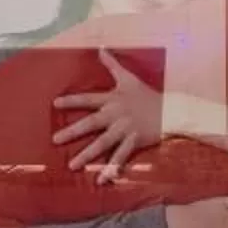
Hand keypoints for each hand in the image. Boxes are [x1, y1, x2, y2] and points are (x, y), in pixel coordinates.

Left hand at [50, 49, 160, 178]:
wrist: (173, 110)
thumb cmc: (148, 95)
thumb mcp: (129, 78)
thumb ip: (112, 64)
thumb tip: (101, 48)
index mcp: (113, 99)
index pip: (88, 99)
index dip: (72, 101)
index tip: (54, 104)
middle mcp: (116, 115)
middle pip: (91, 124)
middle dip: (73, 132)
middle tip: (55, 140)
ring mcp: (126, 129)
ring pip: (103, 143)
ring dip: (87, 155)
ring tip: (72, 165)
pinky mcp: (135, 141)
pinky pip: (121, 157)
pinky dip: (111, 169)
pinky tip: (100, 180)